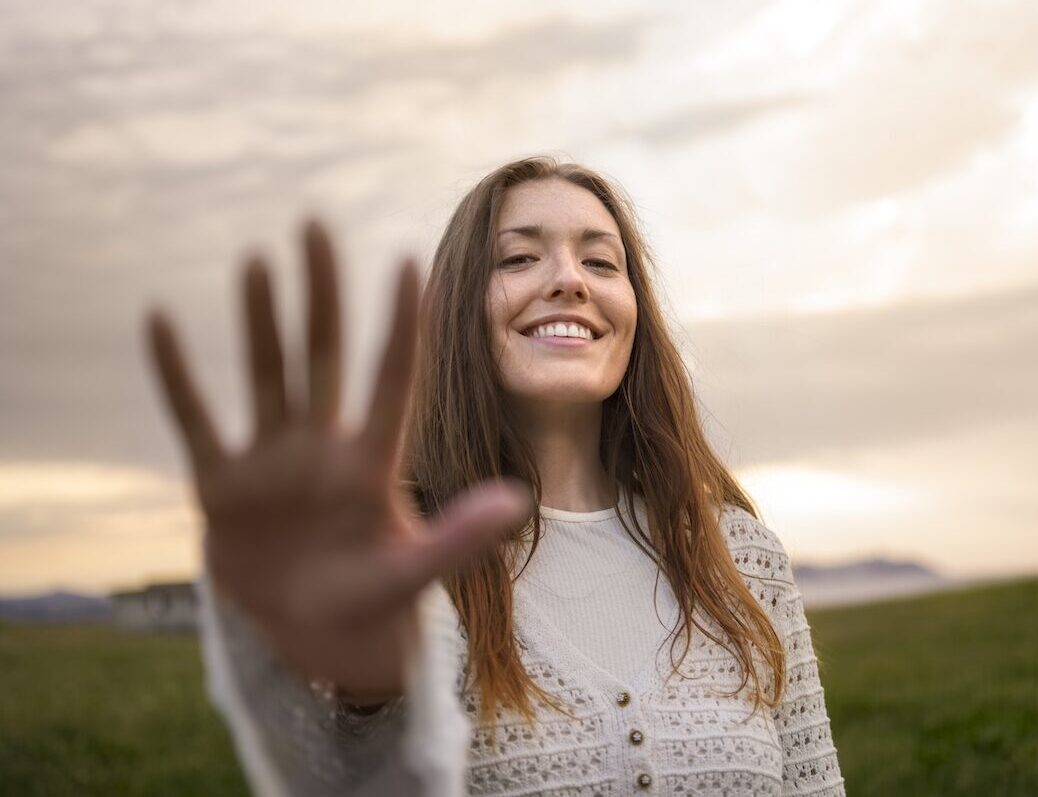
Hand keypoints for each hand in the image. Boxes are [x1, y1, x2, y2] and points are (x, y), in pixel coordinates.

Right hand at [145, 220, 529, 696]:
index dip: (401, 324)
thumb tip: (518, 501)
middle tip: (315, 225)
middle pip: (322, 355)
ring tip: (257, 258)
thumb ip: (458, 537)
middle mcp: (322, 446)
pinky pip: (196, 418)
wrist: (314, 636)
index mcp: (372, 462)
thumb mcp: (414, 573)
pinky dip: (177, 375)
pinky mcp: (221, 484)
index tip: (408, 261)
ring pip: (266, 374)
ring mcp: (270, 461)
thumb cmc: (374, 602)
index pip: (392, 377)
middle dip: (320, 294)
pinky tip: (160, 320)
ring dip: (259, 319)